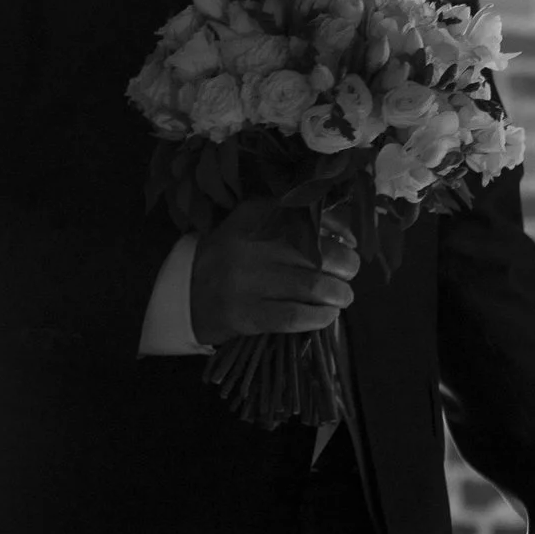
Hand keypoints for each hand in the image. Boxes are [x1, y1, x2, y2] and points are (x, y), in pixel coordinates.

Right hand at [188, 202, 357, 344]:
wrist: (183, 292)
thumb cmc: (231, 256)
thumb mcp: (254, 225)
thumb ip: (293, 220)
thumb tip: (346, 232)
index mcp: (257, 215)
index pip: (313, 215)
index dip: (342, 229)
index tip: (351, 242)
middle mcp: (253, 245)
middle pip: (321, 254)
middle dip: (347, 266)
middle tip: (348, 274)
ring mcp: (248, 282)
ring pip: (314, 287)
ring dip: (339, 295)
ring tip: (342, 297)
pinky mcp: (247, 315)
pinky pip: (297, 317)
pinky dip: (321, 318)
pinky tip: (327, 316)